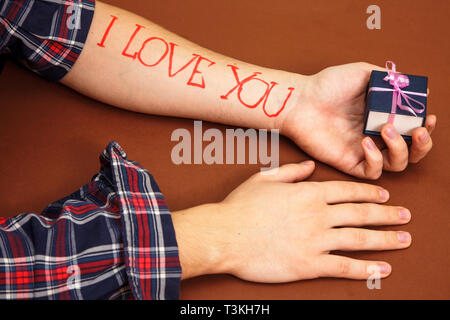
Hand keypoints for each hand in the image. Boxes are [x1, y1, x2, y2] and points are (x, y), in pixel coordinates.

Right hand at [172, 161, 411, 281]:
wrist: (225, 235)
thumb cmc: (241, 206)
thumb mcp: (264, 179)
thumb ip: (291, 172)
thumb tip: (309, 166)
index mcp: (308, 193)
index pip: (348, 191)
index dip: (369, 192)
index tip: (384, 194)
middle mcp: (319, 215)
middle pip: (361, 213)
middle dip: (387, 214)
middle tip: (405, 216)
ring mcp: (316, 241)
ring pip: (359, 239)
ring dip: (385, 239)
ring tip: (404, 239)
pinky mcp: (310, 265)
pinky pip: (344, 267)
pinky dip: (366, 269)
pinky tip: (382, 269)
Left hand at [281, 62, 435, 178]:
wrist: (300, 100)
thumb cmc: (326, 85)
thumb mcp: (362, 73)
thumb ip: (388, 80)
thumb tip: (417, 88)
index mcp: (381, 117)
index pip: (412, 129)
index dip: (425, 126)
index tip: (427, 116)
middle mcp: (375, 135)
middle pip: (411, 151)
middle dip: (422, 144)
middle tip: (418, 130)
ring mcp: (362, 150)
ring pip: (396, 164)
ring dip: (401, 149)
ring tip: (386, 128)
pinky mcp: (348, 161)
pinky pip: (372, 171)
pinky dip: (376, 159)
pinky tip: (366, 142)